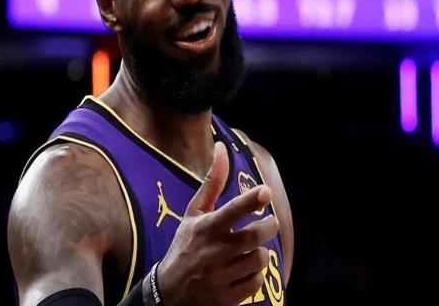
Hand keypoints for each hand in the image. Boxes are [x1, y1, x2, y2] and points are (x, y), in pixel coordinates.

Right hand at [156, 142, 278, 305]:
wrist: (170, 292)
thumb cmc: (185, 245)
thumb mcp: (194, 213)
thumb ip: (212, 182)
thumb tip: (221, 147)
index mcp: (207, 227)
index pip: (232, 211)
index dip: (251, 200)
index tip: (265, 191)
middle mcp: (215, 251)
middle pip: (256, 236)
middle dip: (269, 226)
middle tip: (267, 223)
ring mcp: (223, 276)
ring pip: (260, 259)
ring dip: (258, 252)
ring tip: (247, 249)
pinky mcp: (229, 297)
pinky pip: (257, 281)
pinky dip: (254, 274)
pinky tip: (241, 269)